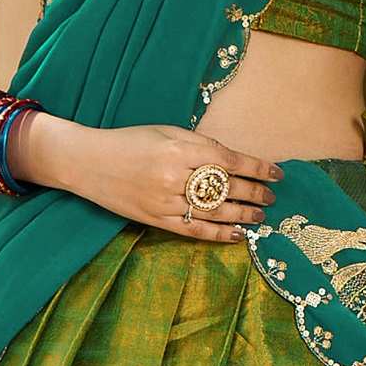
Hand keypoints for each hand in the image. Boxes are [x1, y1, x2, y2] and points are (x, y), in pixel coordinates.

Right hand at [25, 118, 281, 240]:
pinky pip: (194, 230)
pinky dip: (218, 234)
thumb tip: (233, 160)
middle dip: (254, 193)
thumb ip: (199, 145)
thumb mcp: (166, 131)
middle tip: (270, 197)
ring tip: (260, 216)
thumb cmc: (130, 141)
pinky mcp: (156, 219)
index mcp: (179, 148)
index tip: (276, 173)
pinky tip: (237, 234)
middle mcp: (174, 176)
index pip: (230, 161)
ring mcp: (165, 201)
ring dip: (243, 215)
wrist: (88, 161)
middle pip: (226, 188)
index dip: (257, 168)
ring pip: (214, 212)